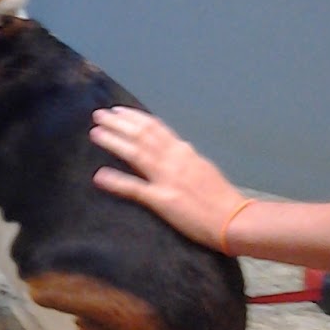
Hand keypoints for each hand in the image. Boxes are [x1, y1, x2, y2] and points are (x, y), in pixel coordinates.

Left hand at [90, 106, 239, 249]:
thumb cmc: (221, 197)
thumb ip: (186, 157)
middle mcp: (174, 159)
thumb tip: (175, 146)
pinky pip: (135, 188)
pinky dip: (116, 180)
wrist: (234, 219)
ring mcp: (167, 179)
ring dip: (113, 141)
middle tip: (98, 114)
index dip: (135, 117)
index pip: (156, 128)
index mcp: (184, 151)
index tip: (118, 110)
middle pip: (142, 135)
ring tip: (95, 132)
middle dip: (118, 123)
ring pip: (136, 153)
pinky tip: (99, 175)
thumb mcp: (203, 168)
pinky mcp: (163, 200)